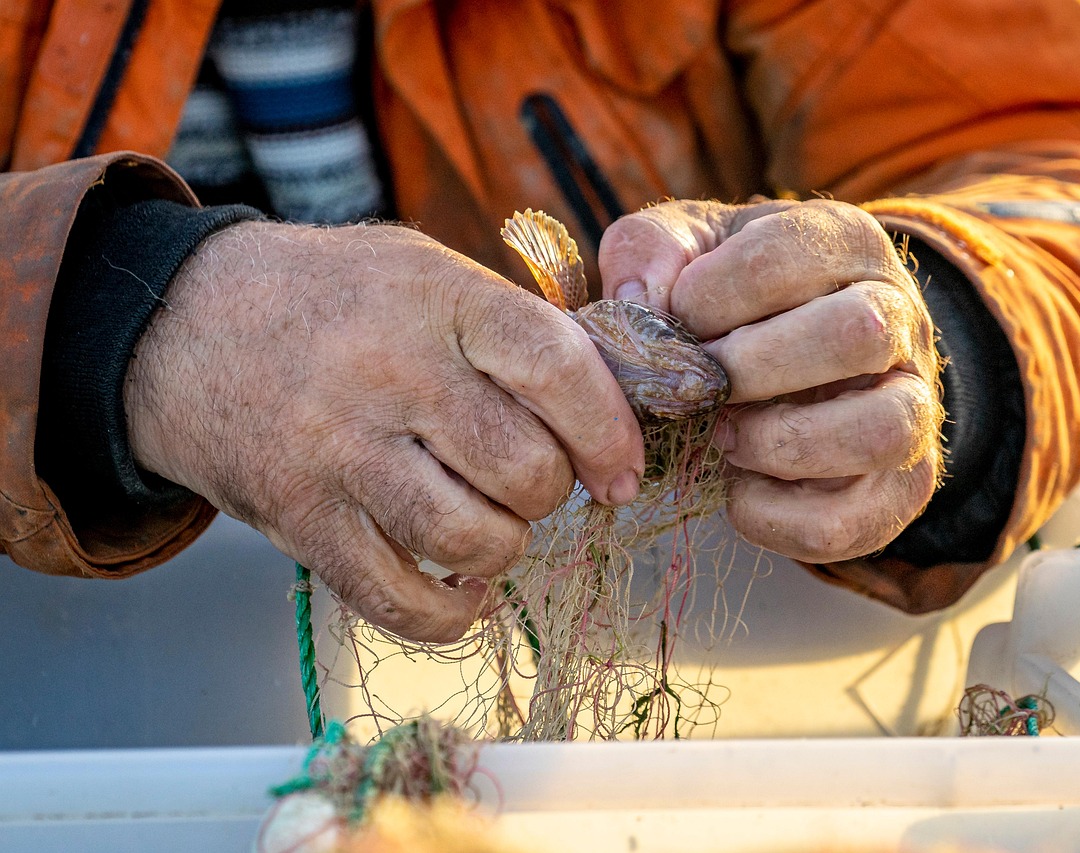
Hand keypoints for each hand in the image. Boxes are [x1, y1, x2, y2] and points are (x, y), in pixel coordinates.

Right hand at [125, 221, 643, 641]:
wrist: (181, 323)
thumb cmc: (333, 298)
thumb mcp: (424, 271)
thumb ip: (512, 328)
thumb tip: (613, 404)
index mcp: (435, 297)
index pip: (553, 366)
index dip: (607, 429)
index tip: (620, 468)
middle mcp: (387, 372)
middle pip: (523, 468)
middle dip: (552, 490)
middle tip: (532, 478)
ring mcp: (337, 450)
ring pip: (470, 538)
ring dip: (505, 545)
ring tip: (491, 520)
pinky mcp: (299, 517)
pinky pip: (397, 600)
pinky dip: (450, 614)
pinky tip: (464, 590)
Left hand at [599, 198, 941, 562]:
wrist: (806, 359)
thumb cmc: (738, 298)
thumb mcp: (692, 249)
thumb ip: (652, 251)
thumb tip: (640, 302)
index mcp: (847, 245)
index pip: (785, 256)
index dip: (709, 296)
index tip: (673, 323)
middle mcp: (900, 321)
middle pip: (857, 333)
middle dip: (752, 368)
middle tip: (696, 387)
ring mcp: (913, 409)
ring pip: (881, 429)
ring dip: (781, 442)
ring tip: (724, 438)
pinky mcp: (898, 490)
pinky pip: (848, 520)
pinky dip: (776, 516)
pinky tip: (739, 487)